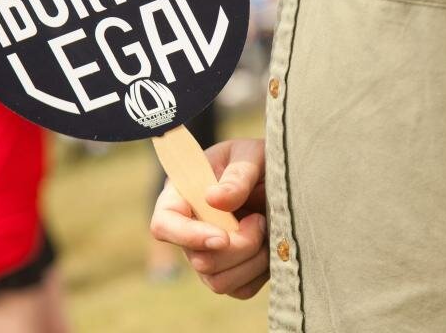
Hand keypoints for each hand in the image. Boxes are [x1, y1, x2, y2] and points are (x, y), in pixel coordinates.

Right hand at [150, 138, 267, 298]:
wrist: (281, 179)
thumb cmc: (257, 159)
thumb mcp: (250, 155)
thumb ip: (236, 175)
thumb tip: (213, 200)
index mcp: (183, 195)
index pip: (164, 224)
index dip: (187, 236)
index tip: (222, 237)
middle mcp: (190, 229)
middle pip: (198, 260)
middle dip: (237, 246)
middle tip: (259, 219)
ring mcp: (208, 254)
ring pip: (218, 281)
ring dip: (251, 259)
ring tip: (264, 228)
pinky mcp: (231, 273)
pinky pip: (241, 289)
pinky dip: (261, 271)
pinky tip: (269, 245)